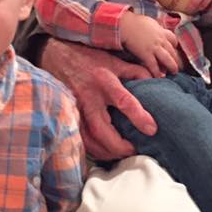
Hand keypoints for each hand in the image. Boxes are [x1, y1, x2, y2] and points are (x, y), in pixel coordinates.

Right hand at [39, 38, 156, 159]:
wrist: (55, 56)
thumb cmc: (87, 58)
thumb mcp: (113, 60)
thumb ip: (134, 71)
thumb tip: (156, 78)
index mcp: (103, 81)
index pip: (123, 101)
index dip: (139, 116)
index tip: (152, 129)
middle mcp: (89, 97)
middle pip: (101, 129)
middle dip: (118, 146)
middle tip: (134, 151)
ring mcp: (76, 109)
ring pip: (88, 139)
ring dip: (105, 152)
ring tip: (121, 155)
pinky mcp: (68, 116)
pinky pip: (80, 138)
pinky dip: (92, 149)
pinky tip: (104, 153)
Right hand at [119, 11, 179, 76]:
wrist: (125, 24)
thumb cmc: (133, 21)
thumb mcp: (148, 22)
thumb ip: (153, 27)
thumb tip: (152, 28)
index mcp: (161, 31)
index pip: (173, 39)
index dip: (174, 46)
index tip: (173, 50)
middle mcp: (160, 40)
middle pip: (172, 51)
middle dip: (175, 59)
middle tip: (176, 65)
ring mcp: (154, 47)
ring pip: (168, 59)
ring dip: (172, 66)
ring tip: (173, 72)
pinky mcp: (146, 54)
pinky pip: (154, 65)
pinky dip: (157, 72)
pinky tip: (158, 77)